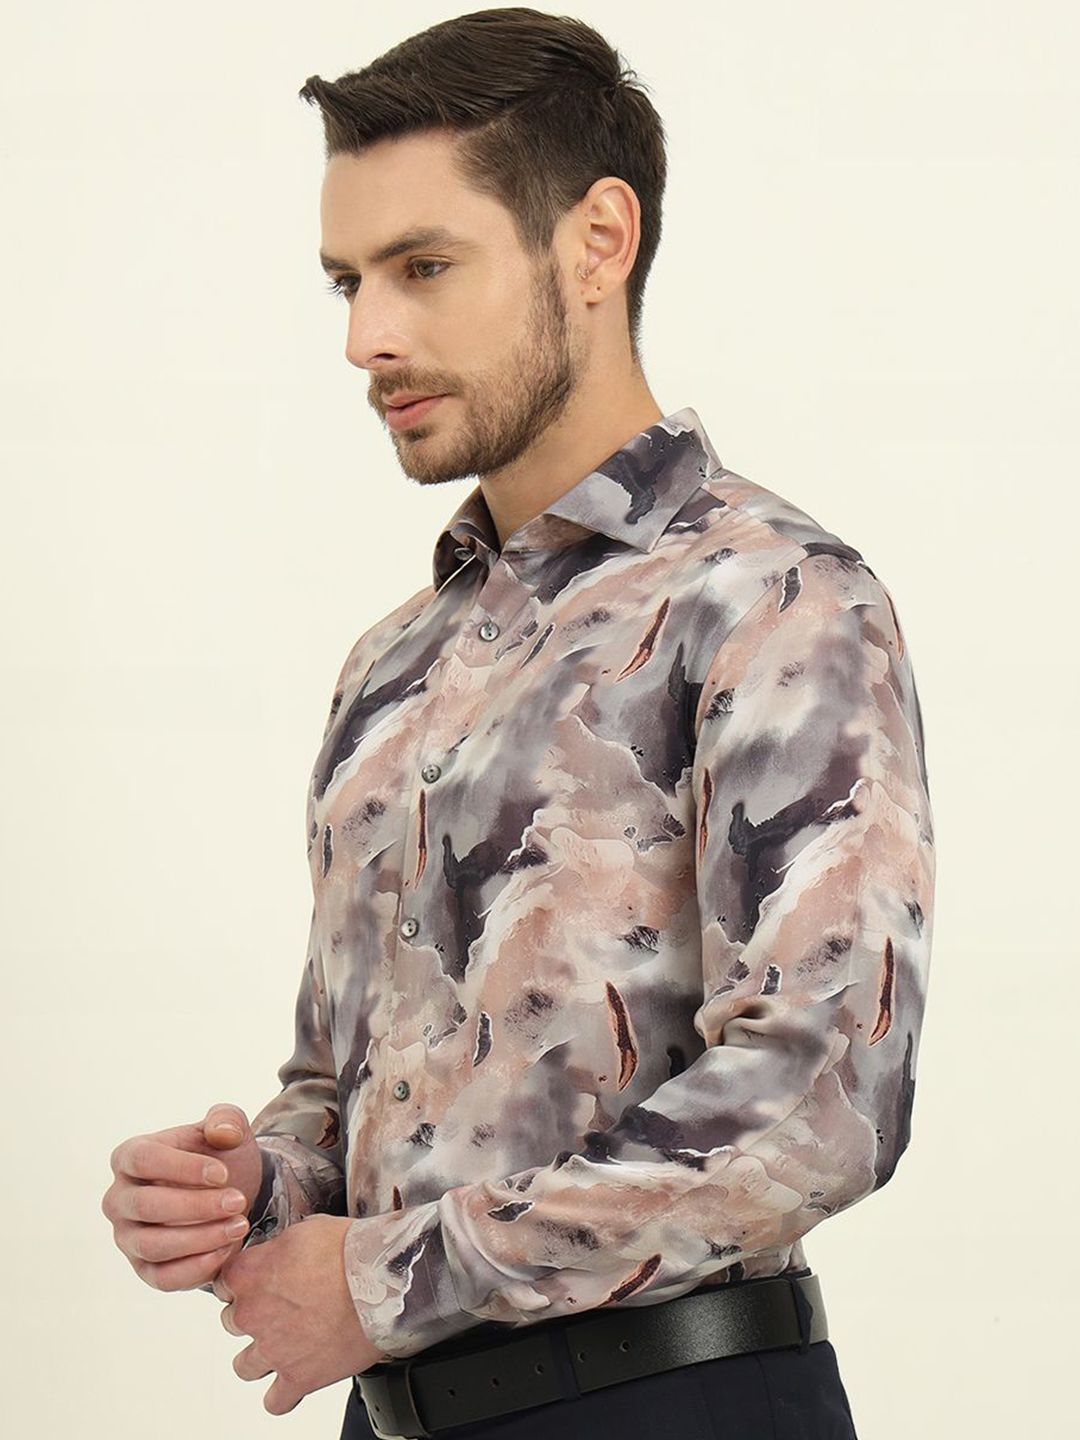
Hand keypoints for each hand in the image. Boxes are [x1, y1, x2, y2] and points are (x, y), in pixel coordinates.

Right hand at [102, 1103, 266, 1291]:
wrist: (230, 1193)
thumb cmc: (218, 1156)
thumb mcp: (228, 1129)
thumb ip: (227, 1120)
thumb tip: (222, 1132)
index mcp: (130, 1156)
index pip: (144, 1160)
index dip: (183, 1168)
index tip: (223, 1174)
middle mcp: (119, 1198)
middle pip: (147, 1205)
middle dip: (196, 1206)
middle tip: (238, 1201)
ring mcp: (127, 1237)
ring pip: (152, 1245)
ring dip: (200, 1238)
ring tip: (239, 1226)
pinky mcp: (144, 1269)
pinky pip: (162, 1277)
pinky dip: (196, 1268)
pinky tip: (227, 1251)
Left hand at [214, 1214, 389, 1413]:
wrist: (381, 1280)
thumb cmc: (349, 1250)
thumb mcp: (305, 1230)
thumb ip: (277, 1248)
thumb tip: (275, 1254)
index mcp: (249, 1274)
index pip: (222, 1283)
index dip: (241, 1283)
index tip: (256, 1284)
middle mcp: (252, 1313)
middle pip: (231, 1323)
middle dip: (252, 1318)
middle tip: (280, 1311)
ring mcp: (272, 1349)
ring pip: (244, 1366)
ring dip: (260, 1358)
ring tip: (283, 1347)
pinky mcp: (297, 1378)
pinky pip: (274, 1402)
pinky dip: (282, 1395)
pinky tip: (294, 1380)